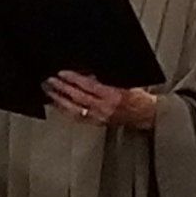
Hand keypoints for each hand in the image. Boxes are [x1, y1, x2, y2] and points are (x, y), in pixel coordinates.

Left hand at [43, 71, 158, 129]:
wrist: (146, 115)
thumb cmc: (138, 98)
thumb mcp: (125, 82)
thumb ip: (106, 79)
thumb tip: (87, 73)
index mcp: (113, 95)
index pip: (88, 85)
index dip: (74, 79)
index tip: (62, 73)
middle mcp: (104, 108)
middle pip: (78, 98)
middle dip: (62, 88)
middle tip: (50, 80)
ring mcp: (99, 117)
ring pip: (74, 109)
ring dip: (59, 100)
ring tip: (49, 91)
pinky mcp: (97, 123)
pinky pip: (77, 117)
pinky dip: (65, 110)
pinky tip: (57, 105)